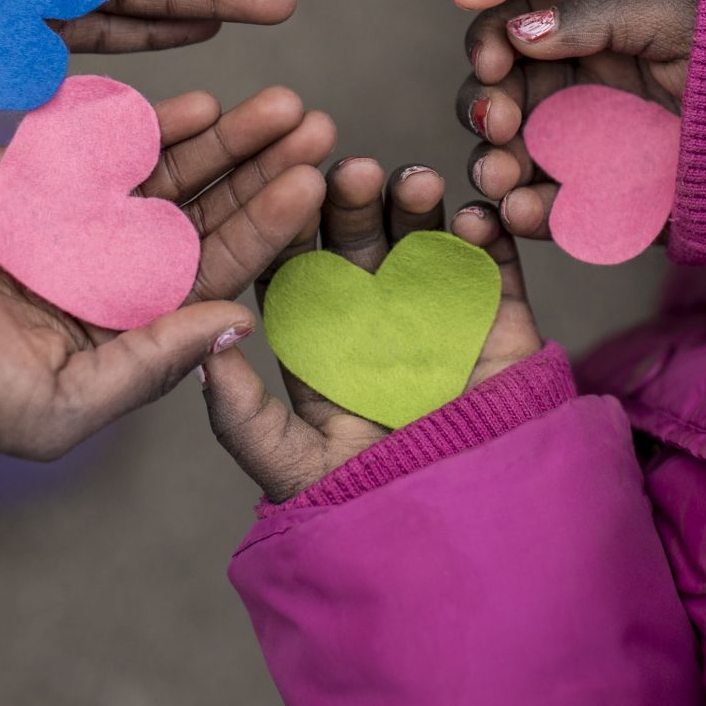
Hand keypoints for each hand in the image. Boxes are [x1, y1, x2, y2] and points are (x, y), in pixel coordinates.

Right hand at [0, 86, 333, 452]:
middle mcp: (108, 267)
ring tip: (279, 102)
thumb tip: (243, 322)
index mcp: (128, 325)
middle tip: (319, 123)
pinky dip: (139, 122)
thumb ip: (152, 361)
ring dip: (219, 136)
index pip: (217, 268)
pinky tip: (192, 103)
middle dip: (260, 167)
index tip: (317, 182)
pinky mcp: (19, 172)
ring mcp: (67, 216)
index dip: (268, 225)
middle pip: (204, 208)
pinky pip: (93, 140)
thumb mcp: (62, 401)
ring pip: (161, 168)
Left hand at [199, 159, 544, 500]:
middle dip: (352, 200)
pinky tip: (471, 219)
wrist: (473, 535)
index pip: (297, 269)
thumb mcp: (296, 469)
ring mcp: (438, 310)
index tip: (283, 192)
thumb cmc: (376, 508)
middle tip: (350, 170)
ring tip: (414, 182)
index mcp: (320, 341)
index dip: (291, 227)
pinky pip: (491, 264)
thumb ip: (244, 417)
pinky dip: (485, 233)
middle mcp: (375, 316)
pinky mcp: (500, 316)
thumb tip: (205, 350)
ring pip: (420, 238)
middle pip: (356, 240)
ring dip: (414, 201)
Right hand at [454, 0, 697, 240]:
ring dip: (491, 165)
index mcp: (575, 38)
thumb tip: (521, 31)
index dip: (488, 45)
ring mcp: (574, 153)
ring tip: (503, 175)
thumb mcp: (668, 18)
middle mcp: (565, 94)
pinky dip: (524, 215)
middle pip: (495, 99)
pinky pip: (545, 212)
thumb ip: (596, 15)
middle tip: (499, 122)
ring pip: (508, 159)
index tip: (493, 62)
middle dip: (483, 109)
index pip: (508, 34)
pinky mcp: (593, 203)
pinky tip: (522, 211)